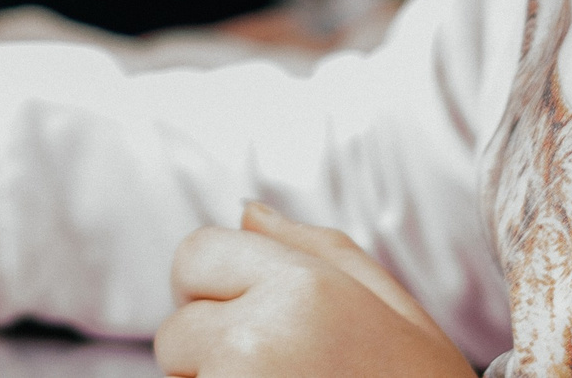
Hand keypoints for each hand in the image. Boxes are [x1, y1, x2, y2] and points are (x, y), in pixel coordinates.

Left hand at [155, 202, 471, 377]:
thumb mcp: (393, 309)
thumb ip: (315, 248)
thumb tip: (246, 210)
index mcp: (302, 287)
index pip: (194, 254)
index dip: (214, 285)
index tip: (247, 315)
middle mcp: (257, 338)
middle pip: (178, 327)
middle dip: (212, 346)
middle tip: (281, 370)